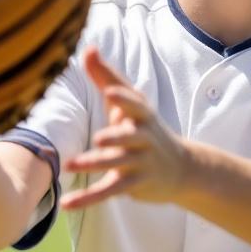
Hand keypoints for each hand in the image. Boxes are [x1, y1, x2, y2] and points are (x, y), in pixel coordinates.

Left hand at [60, 47, 189, 209]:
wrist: (183, 169)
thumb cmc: (146, 128)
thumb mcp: (131, 103)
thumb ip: (106, 76)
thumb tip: (88, 47)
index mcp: (142, 116)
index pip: (136, 105)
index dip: (124, 99)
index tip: (111, 91)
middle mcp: (144, 139)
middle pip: (129, 137)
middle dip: (116, 137)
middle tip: (99, 138)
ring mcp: (140, 163)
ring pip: (117, 164)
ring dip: (96, 165)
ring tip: (71, 165)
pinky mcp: (133, 185)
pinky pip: (108, 191)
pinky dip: (87, 198)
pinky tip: (67, 203)